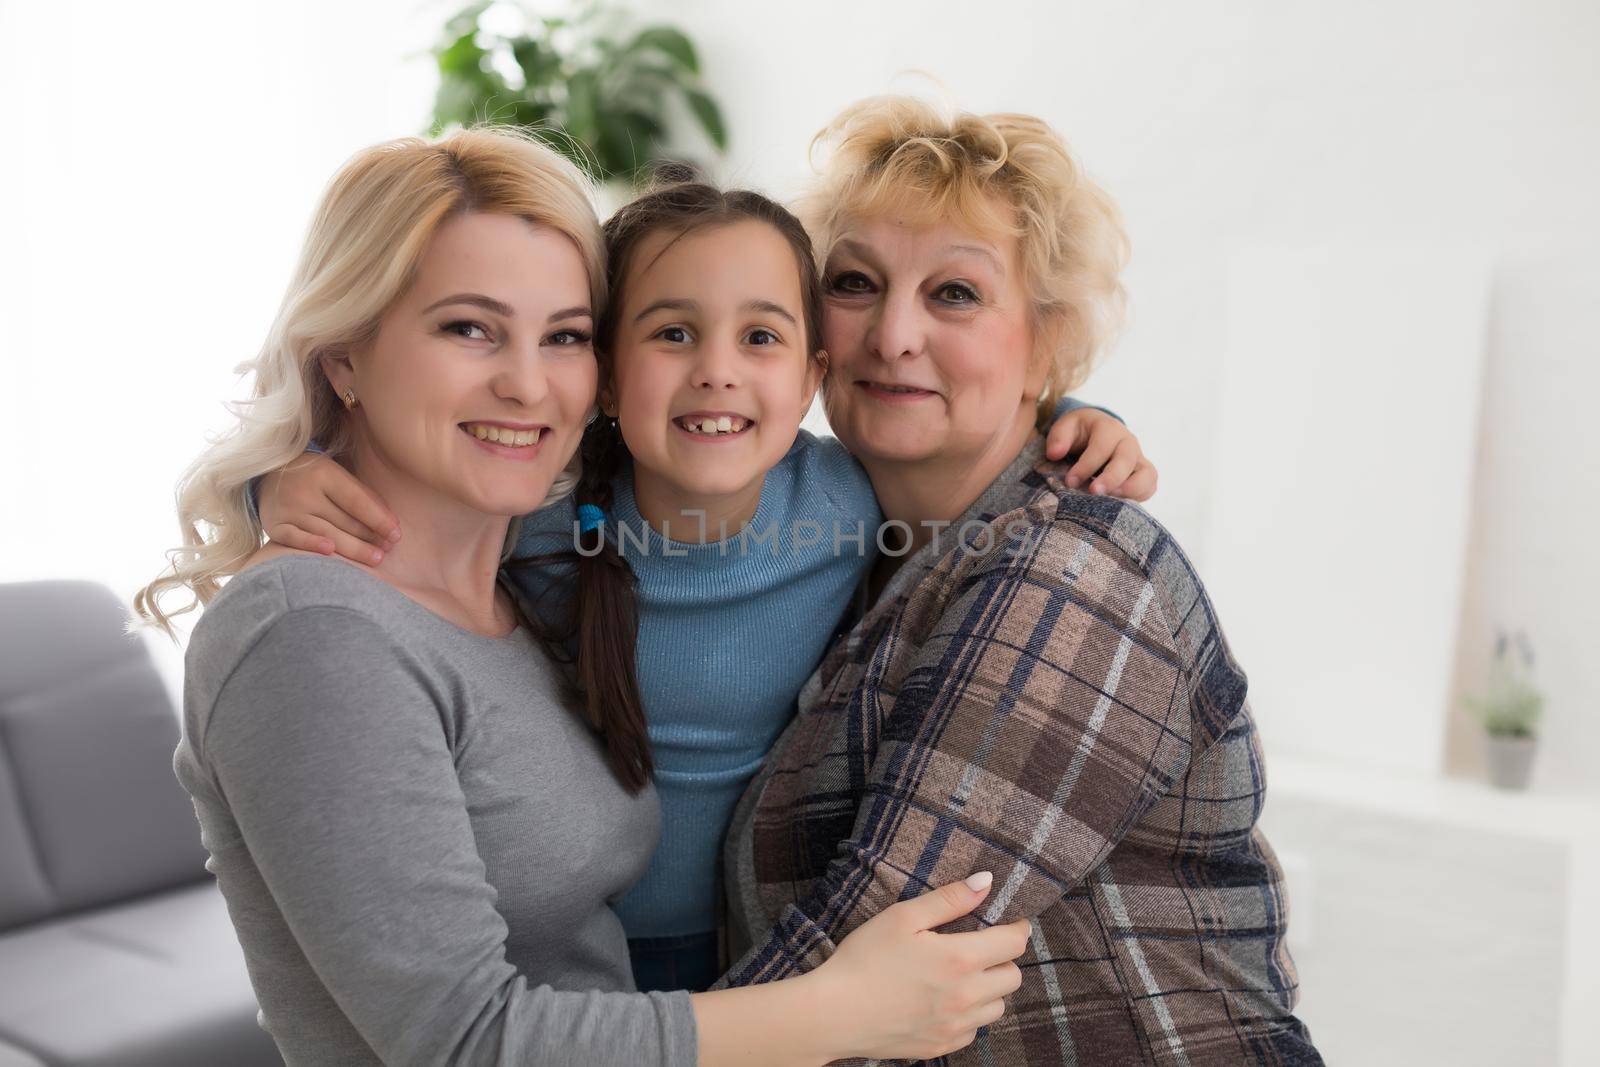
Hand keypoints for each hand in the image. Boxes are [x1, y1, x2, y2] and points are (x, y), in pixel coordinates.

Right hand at [258, 453, 399, 564]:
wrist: (267, 474)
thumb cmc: (314, 478)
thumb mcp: (337, 476)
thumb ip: (363, 496)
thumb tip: (391, 524)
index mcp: (323, 474)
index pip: (356, 500)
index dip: (378, 519)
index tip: (396, 535)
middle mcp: (304, 491)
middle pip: (344, 520)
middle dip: (369, 536)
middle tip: (388, 550)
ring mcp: (288, 509)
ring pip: (326, 532)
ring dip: (353, 548)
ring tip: (376, 558)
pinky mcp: (274, 525)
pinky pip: (294, 538)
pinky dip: (311, 545)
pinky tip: (330, 552)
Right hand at [812, 872, 1029, 1061]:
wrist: (833, 1013)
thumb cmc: (864, 959)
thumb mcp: (903, 917)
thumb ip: (950, 899)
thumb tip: (987, 882)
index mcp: (960, 960)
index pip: (1014, 943)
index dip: (1017, 927)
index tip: (1010, 921)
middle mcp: (966, 998)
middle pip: (1013, 977)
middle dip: (1004, 958)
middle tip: (980, 946)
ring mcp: (955, 1027)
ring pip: (998, 1007)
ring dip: (989, 988)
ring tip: (962, 975)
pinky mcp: (941, 1046)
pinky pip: (974, 1030)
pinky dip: (969, 1015)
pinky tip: (944, 1001)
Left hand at [1044, 407, 1158, 500]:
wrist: (1097, 432)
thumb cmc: (1079, 432)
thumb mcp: (1066, 427)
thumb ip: (1058, 437)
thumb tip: (1054, 454)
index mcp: (1108, 428)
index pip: (1102, 446)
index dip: (1087, 465)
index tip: (1070, 481)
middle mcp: (1128, 442)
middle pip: (1127, 459)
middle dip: (1110, 478)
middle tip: (1094, 493)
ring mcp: (1138, 458)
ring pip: (1147, 474)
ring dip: (1130, 490)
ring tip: (1109, 501)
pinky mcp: (1143, 473)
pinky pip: (1150, 486)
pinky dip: (1138, 497)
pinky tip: (1117, 505)